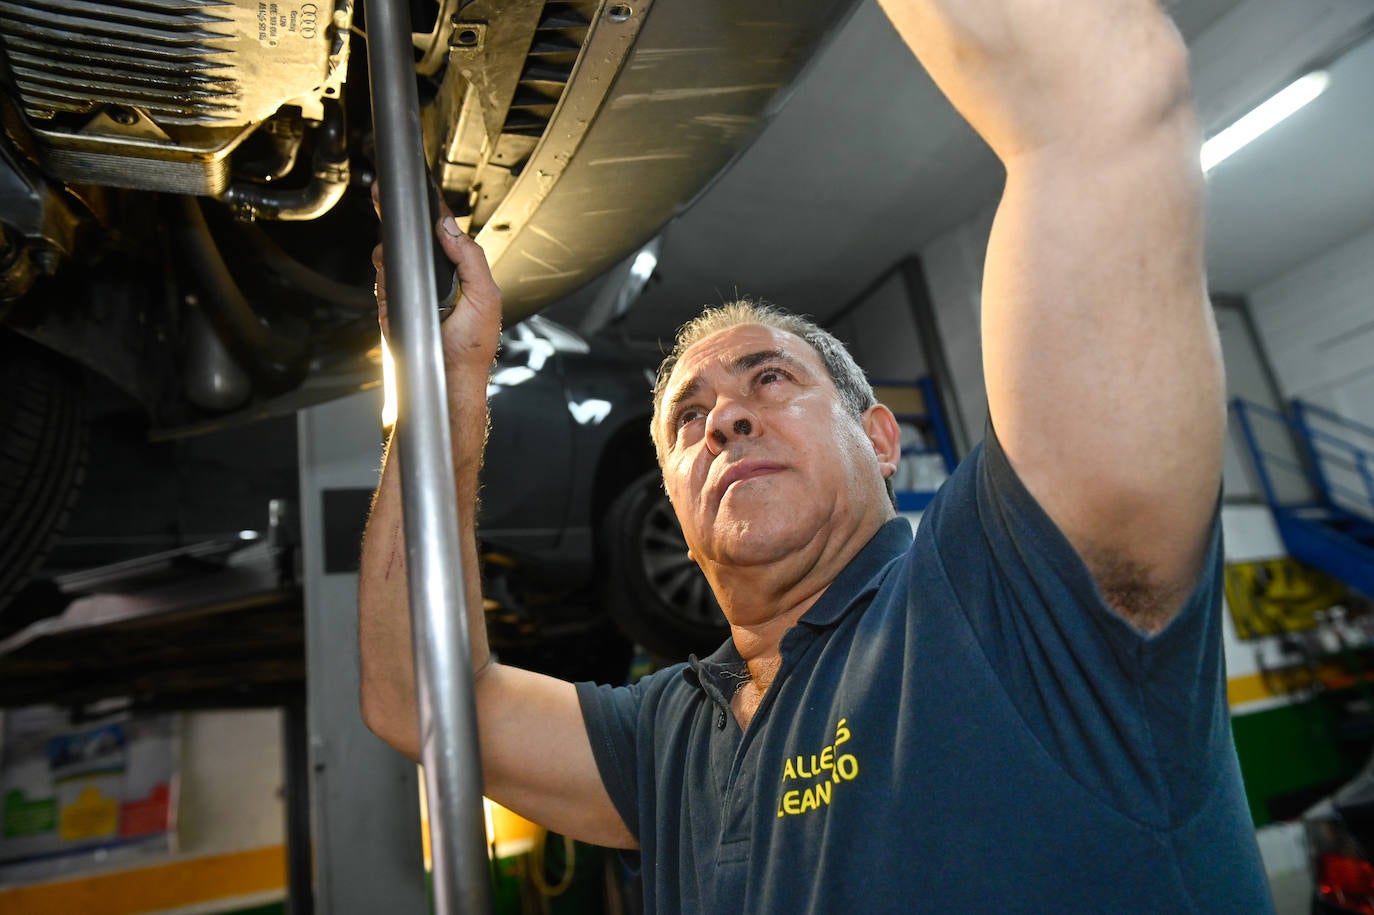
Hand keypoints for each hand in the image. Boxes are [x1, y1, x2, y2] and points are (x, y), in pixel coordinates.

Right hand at [371, 181, 502, 378]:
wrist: (448, 379)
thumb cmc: (472, 347)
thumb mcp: (485, 296)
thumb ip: (470, 258)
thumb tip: (448, 227)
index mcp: (460, 273)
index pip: (443, 234)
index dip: (431, 212)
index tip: (421, 190)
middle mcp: (435, 279)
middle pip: (412, 240)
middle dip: (399, 220)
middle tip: (387, 197)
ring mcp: (412, 291)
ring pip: (393, 256)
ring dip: (391, 249)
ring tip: (395, 249)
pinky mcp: (393, 305)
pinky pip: (383, 280)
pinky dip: (384, 273)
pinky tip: (390, 269)